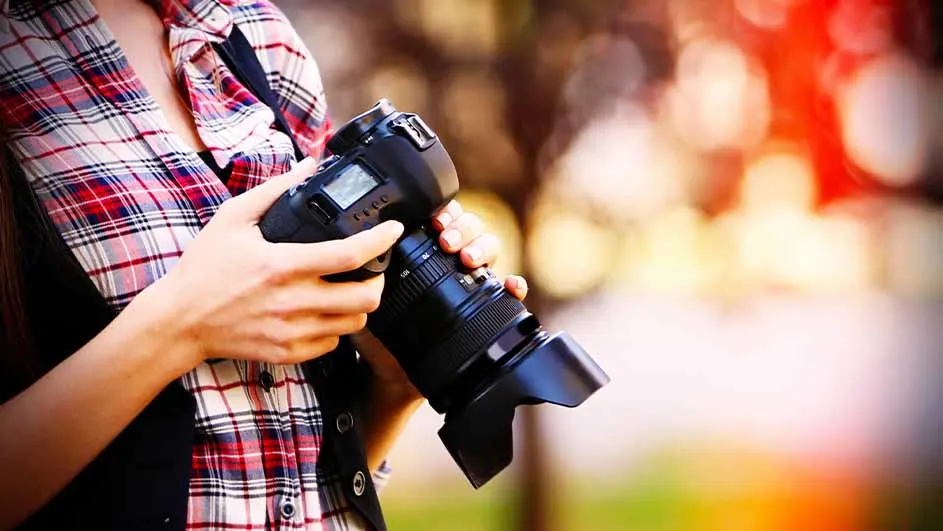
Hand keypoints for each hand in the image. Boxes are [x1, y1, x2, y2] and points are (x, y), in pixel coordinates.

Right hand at [152, 157, 403, 366]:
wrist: (178, 321)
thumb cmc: (204, 268)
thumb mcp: (233, 218)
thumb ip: (274, 190)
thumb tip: (308, 165)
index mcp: (284, 265)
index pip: (349, 254)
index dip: (380, 240)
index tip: (392, 230)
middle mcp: (293, 302)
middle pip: (366, 297)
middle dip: (378, 281)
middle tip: (372, 270)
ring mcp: (292, 332)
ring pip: (354, 324)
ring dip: (359, 305)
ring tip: (349, 291)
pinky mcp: (288, 354)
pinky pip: (332, 344)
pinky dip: (335, 328)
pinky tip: (324, 313)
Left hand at [353, 199, 528, 398]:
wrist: (392, 372)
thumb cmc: (378, 332)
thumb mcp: (367, 296)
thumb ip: (367, 273)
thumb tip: (366, 248)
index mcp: (425, 250)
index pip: (444, 216)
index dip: (445, 212)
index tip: (435, 222)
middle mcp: (451, 260)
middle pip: (471, 227)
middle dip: (463, 228)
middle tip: (447, 242)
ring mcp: (471, 281)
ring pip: (491, 248)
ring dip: (484, 247)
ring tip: (469, 260)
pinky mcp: (487, 307)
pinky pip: (508, 292)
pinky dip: (514, 285)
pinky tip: (511, 286)